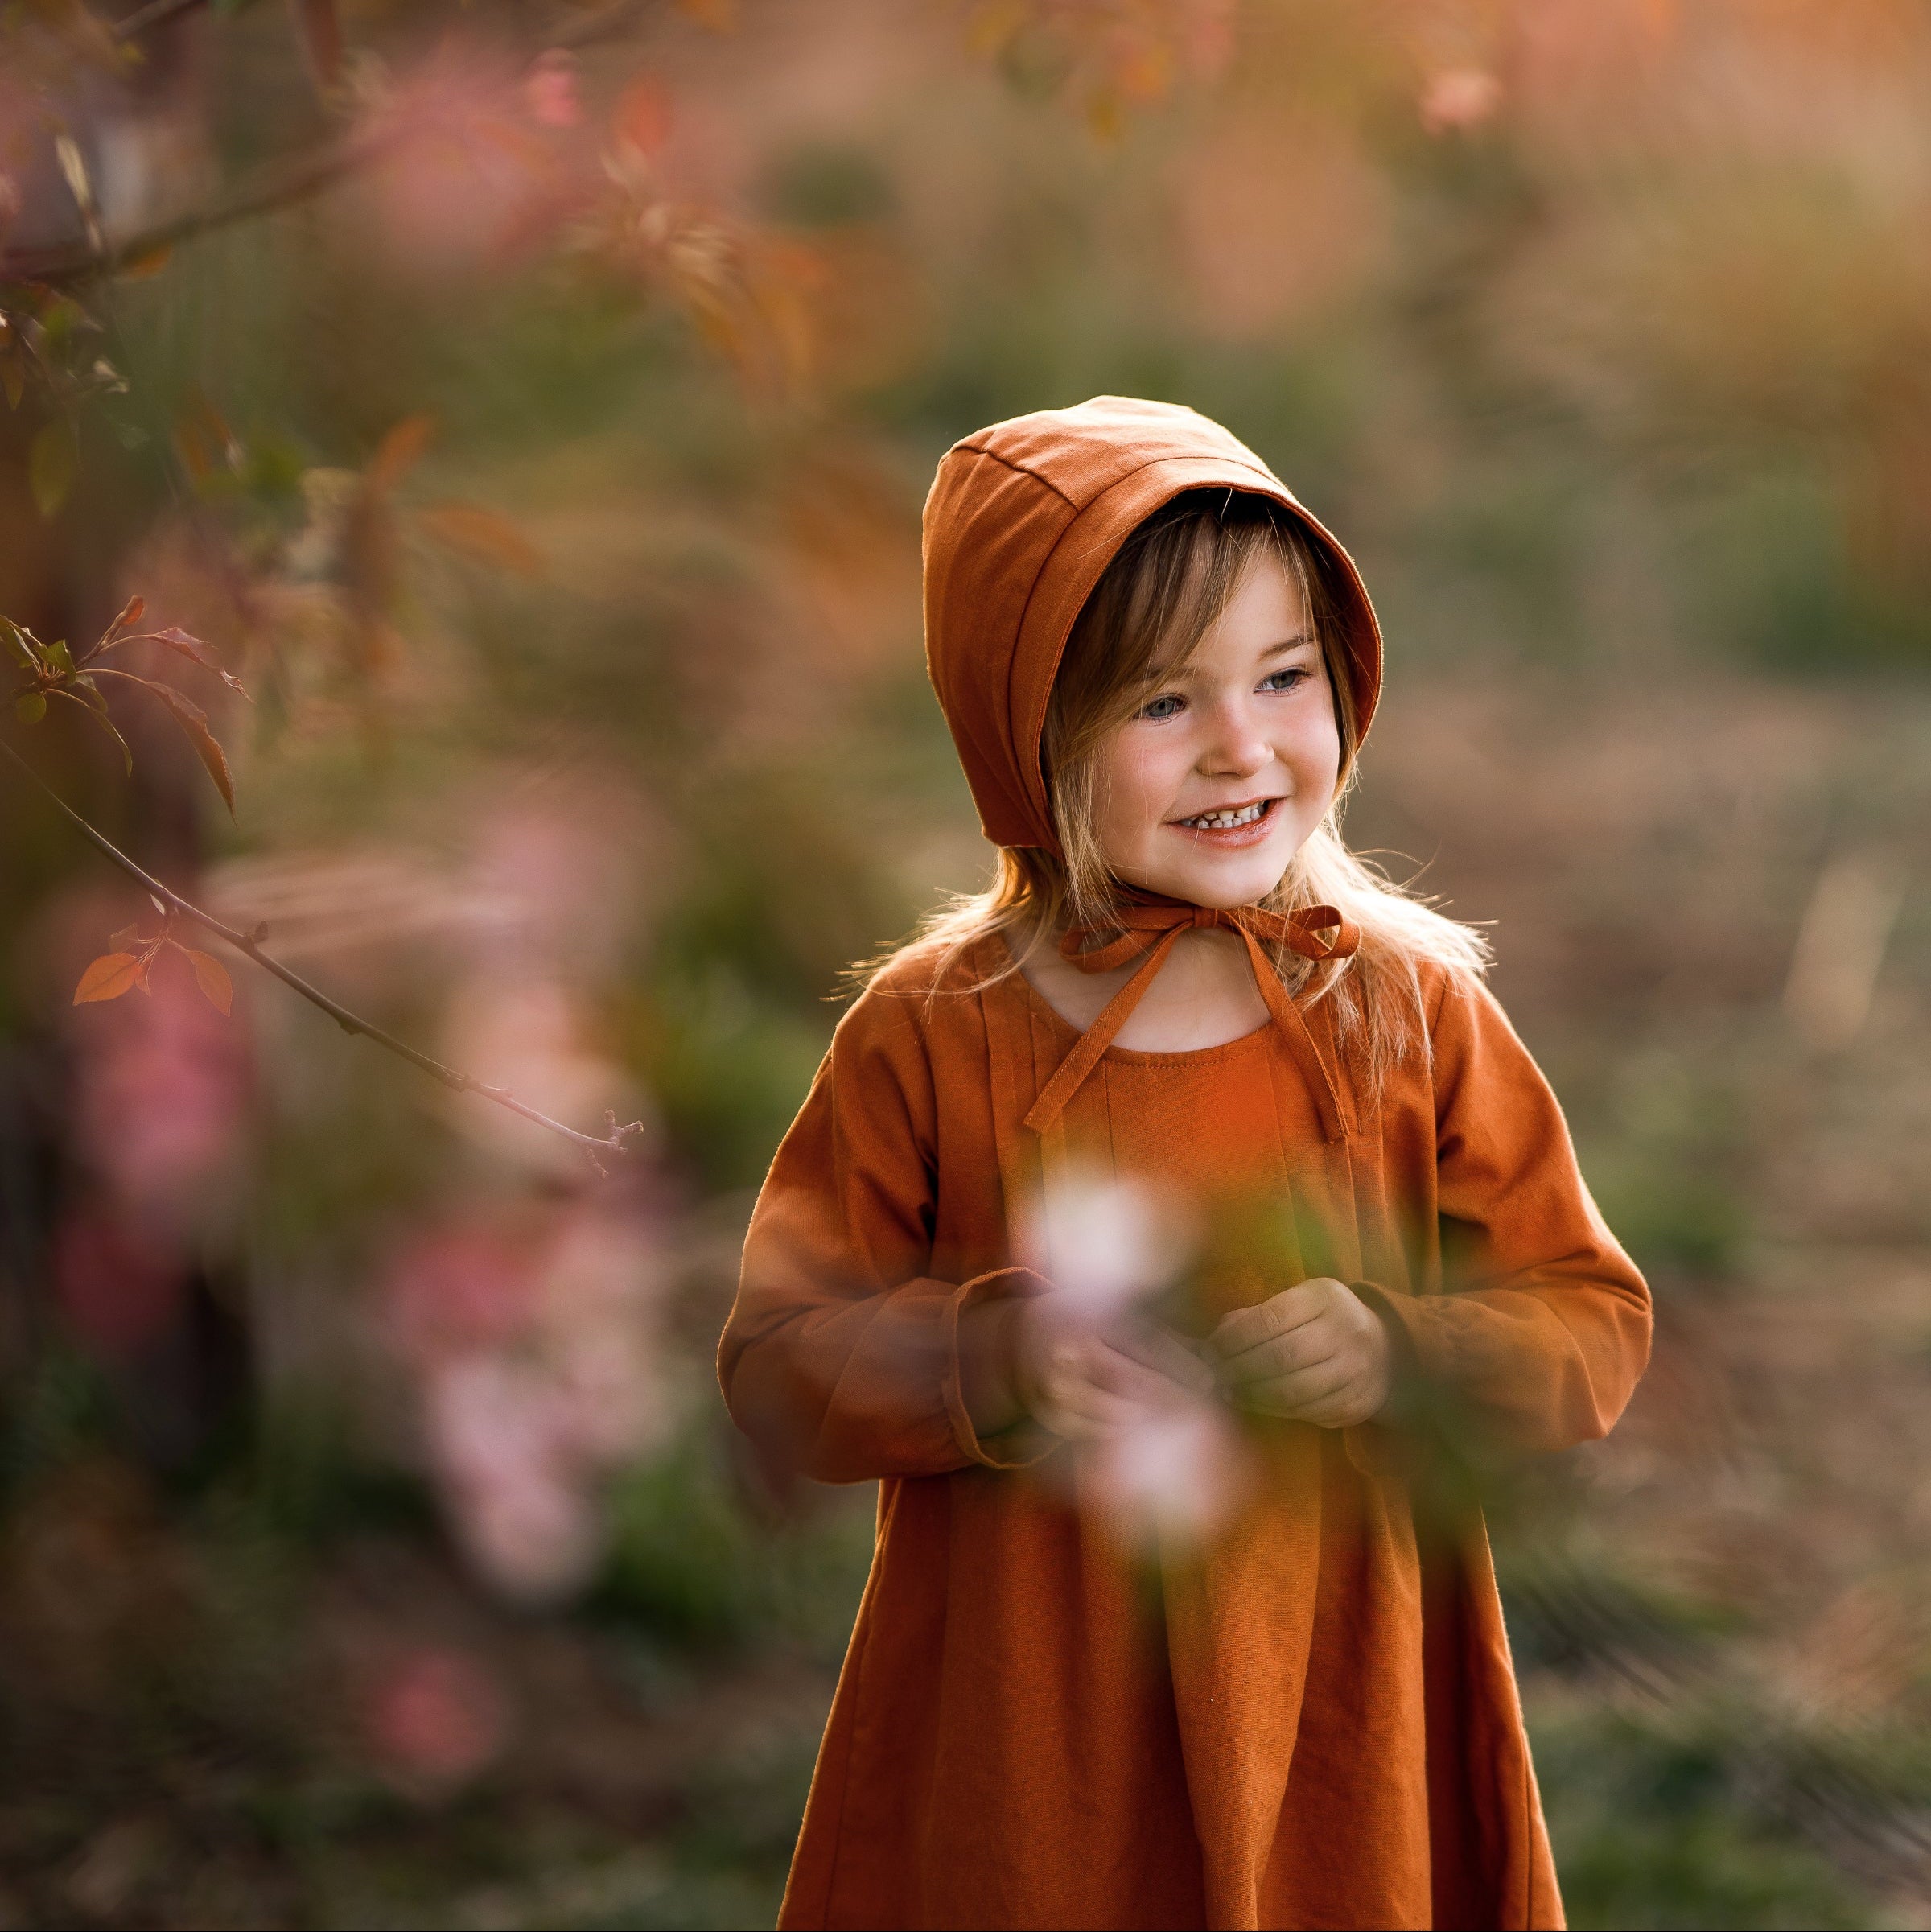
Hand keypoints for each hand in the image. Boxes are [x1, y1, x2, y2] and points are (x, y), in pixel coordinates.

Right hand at [1015, 1301, 1215, 1442]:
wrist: (1015, 1344)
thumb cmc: (1075, 1321)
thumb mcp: (1108, 1311)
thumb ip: (1153, 1331)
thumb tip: (1205, 1357)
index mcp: (1089, 1319)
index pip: (1147, 1346)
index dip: (1183, 1366)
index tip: (1210, 1381)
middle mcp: (1072, 1354)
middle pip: (1139, 1384)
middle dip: (1178, 1398)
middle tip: (1206, 1406)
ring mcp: (1060, 1391)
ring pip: (1124, 1415)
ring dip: (1159, 1420)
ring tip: (1183, 1419)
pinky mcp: (1055, 1419)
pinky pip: (1104, 1433)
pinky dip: (1131, 1433)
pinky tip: (1150, 1429)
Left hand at [1207, 1277, 1391, 1427]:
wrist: (1384, 1352)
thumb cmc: (1324, 1322)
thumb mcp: (1298, 1303)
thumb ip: (1255, 1316)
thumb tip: (1213, 1340)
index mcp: (1325, 1298)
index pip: (1272, 1318)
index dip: (1235, 1338)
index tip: (1210, 1350)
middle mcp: (1344, 1332)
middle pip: (1282, 1356)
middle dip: (1240, 1368)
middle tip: (1215, 1375)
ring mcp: (1354, 1371)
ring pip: (1293, 1390)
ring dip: (1252, 1394)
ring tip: (1228, 1391)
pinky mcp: (1354, 1404)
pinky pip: (1305, 1412)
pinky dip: (1272, 1410)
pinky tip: (1252, 1403)